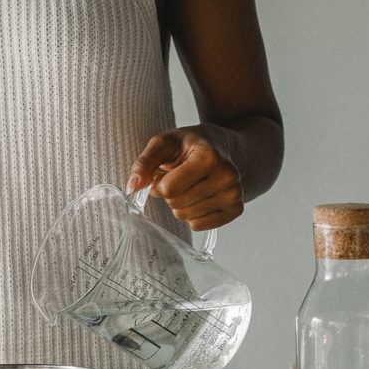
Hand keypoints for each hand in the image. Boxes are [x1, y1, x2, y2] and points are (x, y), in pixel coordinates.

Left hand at [127, 126, 244, 230]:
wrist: (224, 147)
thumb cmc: (190, 145)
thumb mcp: (164, 143)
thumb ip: (145, 162)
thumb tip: (132, 187)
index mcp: (208, 156)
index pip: (169, 188)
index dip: (159, 183)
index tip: (166, 172)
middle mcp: (227, 176)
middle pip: (177, 203)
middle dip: (170, 193)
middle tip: (179, 177)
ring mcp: (235, 194)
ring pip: (186, 216)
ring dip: (180, 204)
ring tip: (190, 185)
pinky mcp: (236, 209)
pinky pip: (199, 226)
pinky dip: (193, 214)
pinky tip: (200, 196)